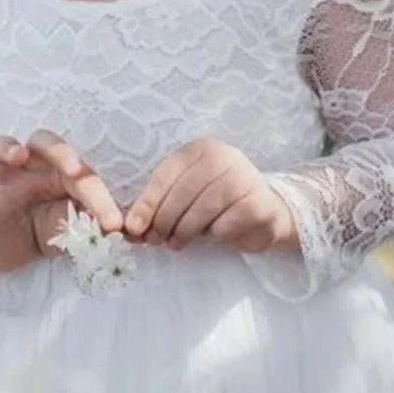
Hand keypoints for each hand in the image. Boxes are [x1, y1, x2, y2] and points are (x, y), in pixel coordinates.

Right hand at [0, 129, 122, 272]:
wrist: (18, 251)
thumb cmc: (53, 227)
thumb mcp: (77, 226)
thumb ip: (97, 222)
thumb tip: (129, 229)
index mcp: (61, 169)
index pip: (82, 172)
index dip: (99, 195)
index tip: (114, 222)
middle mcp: (32, 166)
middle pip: (43, 143)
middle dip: (60, 152)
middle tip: (74, 169)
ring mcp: (5, 182)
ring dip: (8, 148)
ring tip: (16, 156)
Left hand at [123, 138, 296, 254]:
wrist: (264, 213)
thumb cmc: (216, 204)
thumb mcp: (185, 199)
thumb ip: (159, 208)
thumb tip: (129, 228)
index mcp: (200, 149)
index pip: (166, 174)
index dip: (147, 203)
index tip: (133, 227)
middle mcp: (224, 157)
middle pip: (183, 191)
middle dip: (164, 220)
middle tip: (155, 240)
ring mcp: (245, 177)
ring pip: (204, 208)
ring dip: (185, 231)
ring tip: (176, 243)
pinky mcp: (259, 203)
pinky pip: (227, 223)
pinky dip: (214, 234)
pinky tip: (212, 236)